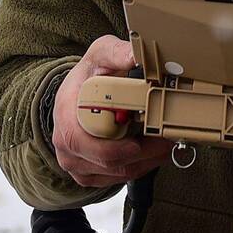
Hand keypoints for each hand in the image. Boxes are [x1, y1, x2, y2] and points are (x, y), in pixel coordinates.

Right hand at [51, 35, 171, 187]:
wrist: (75, 94)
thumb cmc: (87, 77)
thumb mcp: (100, 55)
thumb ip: (117, 53)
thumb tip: (136, 55)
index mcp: (66, 115)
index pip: (90, 141)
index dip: (123, 144)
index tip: (149, 133)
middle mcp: (66, 144)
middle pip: (110, 162)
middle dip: (145, 152)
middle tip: (167, 139)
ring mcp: (75, 162)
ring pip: (118, 173)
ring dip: (146, 161)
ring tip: (164, 143)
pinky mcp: (87, 173)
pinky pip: (117, 179)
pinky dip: (139, 166)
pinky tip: (151, 152)